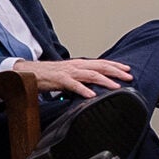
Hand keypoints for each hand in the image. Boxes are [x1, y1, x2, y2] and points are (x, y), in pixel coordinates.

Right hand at [18, 58, 132, 98]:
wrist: (29, 72)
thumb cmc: (48, 75)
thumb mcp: (68, 75)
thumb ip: (80, 79)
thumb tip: (93, 86)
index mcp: (79, 64)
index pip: (101, 63)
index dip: (115, 66)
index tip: (127, 70)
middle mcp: (76, 66)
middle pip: (100, 66)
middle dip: (116, 71)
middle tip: (129, 77)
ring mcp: (68, 72)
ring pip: (91, 74)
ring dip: (105, 81)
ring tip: (116, 87)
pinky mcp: (59, 79)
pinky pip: (74, 85)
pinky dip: (84, 90)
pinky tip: (92, 95)